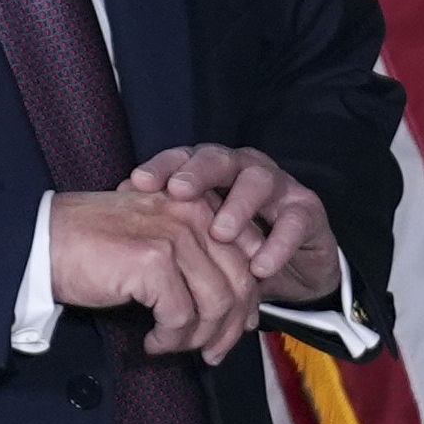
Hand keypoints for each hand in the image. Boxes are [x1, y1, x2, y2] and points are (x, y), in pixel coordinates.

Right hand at [48, 189, 260, 363]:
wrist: (41, 242)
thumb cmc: (92, 244)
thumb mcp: (154, 236)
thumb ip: (193, 254)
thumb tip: (232, 303)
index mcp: (198, 204)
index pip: (248, 256)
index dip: (246, 300)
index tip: (232, 327)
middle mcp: (193, 213)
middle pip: (240, 283)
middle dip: (229, 329)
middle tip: (211, 353)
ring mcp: (174, 236)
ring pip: (216, 304)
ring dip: (197, 338)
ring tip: (173, 347)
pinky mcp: (153, 261)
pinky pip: (181, 316)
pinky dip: (170, 339)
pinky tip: (151, 342)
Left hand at [125, 143, 339, 306]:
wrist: (289, 264)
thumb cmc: (230, 244)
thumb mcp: (196, 233)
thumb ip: (163, 218)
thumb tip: (116, 205)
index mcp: (211, 170)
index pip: (182, 157)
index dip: (161, 166)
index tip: (136, 182)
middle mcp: (243, 169)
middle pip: (219, 159)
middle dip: (197, 173)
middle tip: (178, 192)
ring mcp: (279, 186)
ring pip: (259, 181)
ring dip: (238, 206)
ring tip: (220, 233)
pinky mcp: (307, 212)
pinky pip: (295, 222)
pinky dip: (277, 244)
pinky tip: (259, 266)